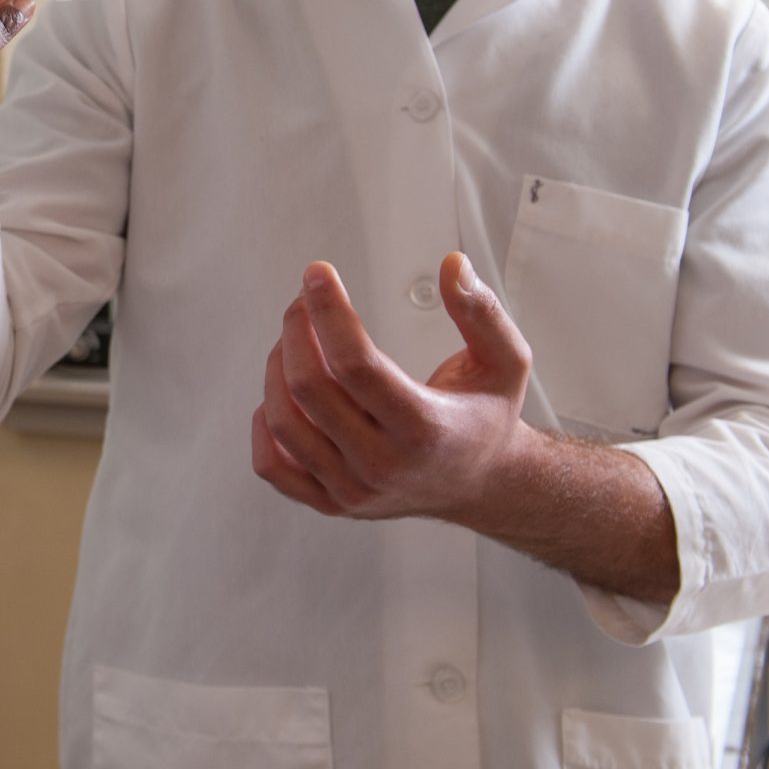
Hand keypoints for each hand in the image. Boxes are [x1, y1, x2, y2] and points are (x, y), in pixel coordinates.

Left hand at [250, 254, 533, 524]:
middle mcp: (385, 465)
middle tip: (304, 300)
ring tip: (295, 339)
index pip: (356, 365)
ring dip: (277, 367)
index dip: (329, 311)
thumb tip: (453, 265)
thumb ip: (482, 311)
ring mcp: (353, 490)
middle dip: (297, 330)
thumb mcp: (505, 361)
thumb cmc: (487, 418)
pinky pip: (272, 467)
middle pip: (310, 389)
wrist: (483, 484)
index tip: (319, 273)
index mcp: (426, 428)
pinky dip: (263, 425)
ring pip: (283, 423)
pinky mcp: (332, 503)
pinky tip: (281, 393)